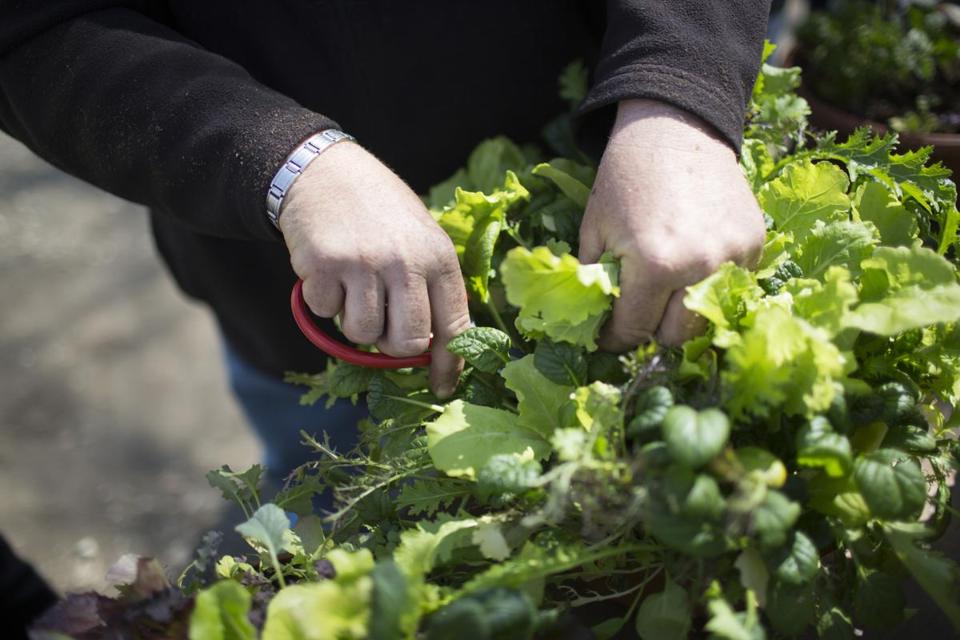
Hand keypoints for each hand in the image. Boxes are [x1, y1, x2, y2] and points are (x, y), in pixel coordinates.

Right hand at [279, 140, 470, 397]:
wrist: (325, 172)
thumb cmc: (379, 212)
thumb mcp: (421, 237)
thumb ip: (431, 286)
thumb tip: (439, 347)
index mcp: (438, 256)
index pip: (453, 326)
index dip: (448, 364)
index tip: (443, 387)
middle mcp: (404, 261)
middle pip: (406, 343)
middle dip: (392, 345)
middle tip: (382, 322)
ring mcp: (363, 264)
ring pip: (362, 335)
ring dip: (355, 320)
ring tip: (355, 285)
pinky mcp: (323, 266)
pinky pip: (325, 313)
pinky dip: (324, 300)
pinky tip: (330, 270)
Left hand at [579, 99, 764, 349]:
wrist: (674, 126)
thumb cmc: (625, 177)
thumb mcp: (594, 231)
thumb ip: (595, 283)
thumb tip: (591, 324)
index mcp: (657, 266)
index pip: (634, 329)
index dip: (614, 338)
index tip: (606, 335)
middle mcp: (702, 267)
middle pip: (677, 336)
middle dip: (651, 329)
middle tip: (636, 309)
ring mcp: (735, 256)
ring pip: (707, 317)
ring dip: (681, 312)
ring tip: (663, 287)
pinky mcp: (755, 244)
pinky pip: (731, 287)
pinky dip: (709, 285)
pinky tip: (691, 259)